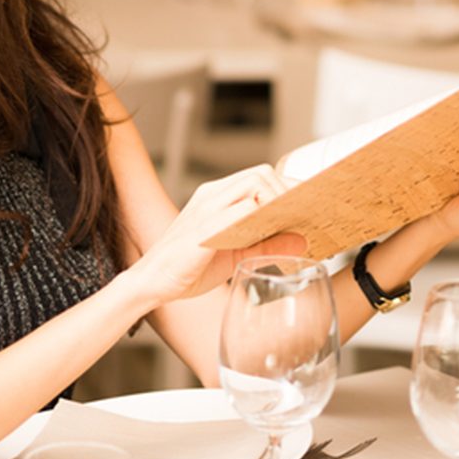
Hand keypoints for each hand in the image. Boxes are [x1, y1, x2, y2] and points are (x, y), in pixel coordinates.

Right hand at [124, 166, 304, 307]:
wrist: (150, 285)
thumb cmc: (188, 269)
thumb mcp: (236, 255)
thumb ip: (267, 245)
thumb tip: (301, 240)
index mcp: (218, 197)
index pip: (260, 175)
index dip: (287, 185)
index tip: (308, 202)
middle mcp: (212, 195)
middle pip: (261, 173)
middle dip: (287, 191)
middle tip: (301, 215)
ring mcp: (206, 208)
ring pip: (254, 183)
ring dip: (278, 200)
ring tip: (289, 223)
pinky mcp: (202, 229)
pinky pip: (240, 211)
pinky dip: (262, 217)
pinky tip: (272, 234)